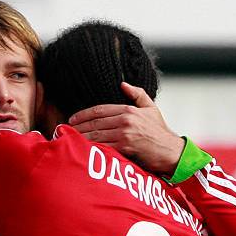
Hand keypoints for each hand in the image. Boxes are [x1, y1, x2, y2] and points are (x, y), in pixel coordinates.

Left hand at [69, 82, 184, 176]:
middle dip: (77, 127)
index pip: (99, 110)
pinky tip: (80, 150)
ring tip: (68, 140)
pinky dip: (90, 149)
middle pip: (94, 123)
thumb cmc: (160, 132)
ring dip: (80, 138)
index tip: (72, 119)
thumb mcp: (151, 108)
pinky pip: (102, 147)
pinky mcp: (124, 148)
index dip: (83, 114)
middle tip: (64, 130)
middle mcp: (125, 120)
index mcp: (128, 110)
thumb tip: (122, 84)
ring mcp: (124, 134)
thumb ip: (137, 94)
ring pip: (95, 135)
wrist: (171, 151)